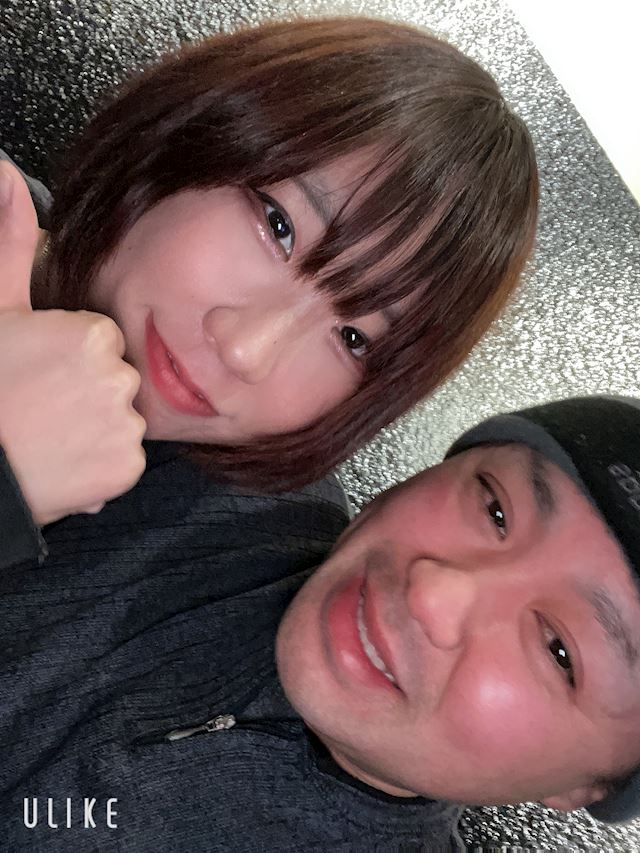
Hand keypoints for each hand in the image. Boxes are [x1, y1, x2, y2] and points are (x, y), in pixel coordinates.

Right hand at [0, 161, 146, 524]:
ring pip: (122, 418)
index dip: (69, 359)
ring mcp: (125, 424)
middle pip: (116, 377)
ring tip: (51, 436)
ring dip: (96, 427)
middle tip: (42, 407)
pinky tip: (67, 462)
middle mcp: (118, 375)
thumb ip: (9, 244)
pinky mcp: (127, 467)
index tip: (41, 375)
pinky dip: (102, 464)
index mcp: (91, 333)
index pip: (101, 340)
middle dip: (87, 390)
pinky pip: (124, 458)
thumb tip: (5, 172)